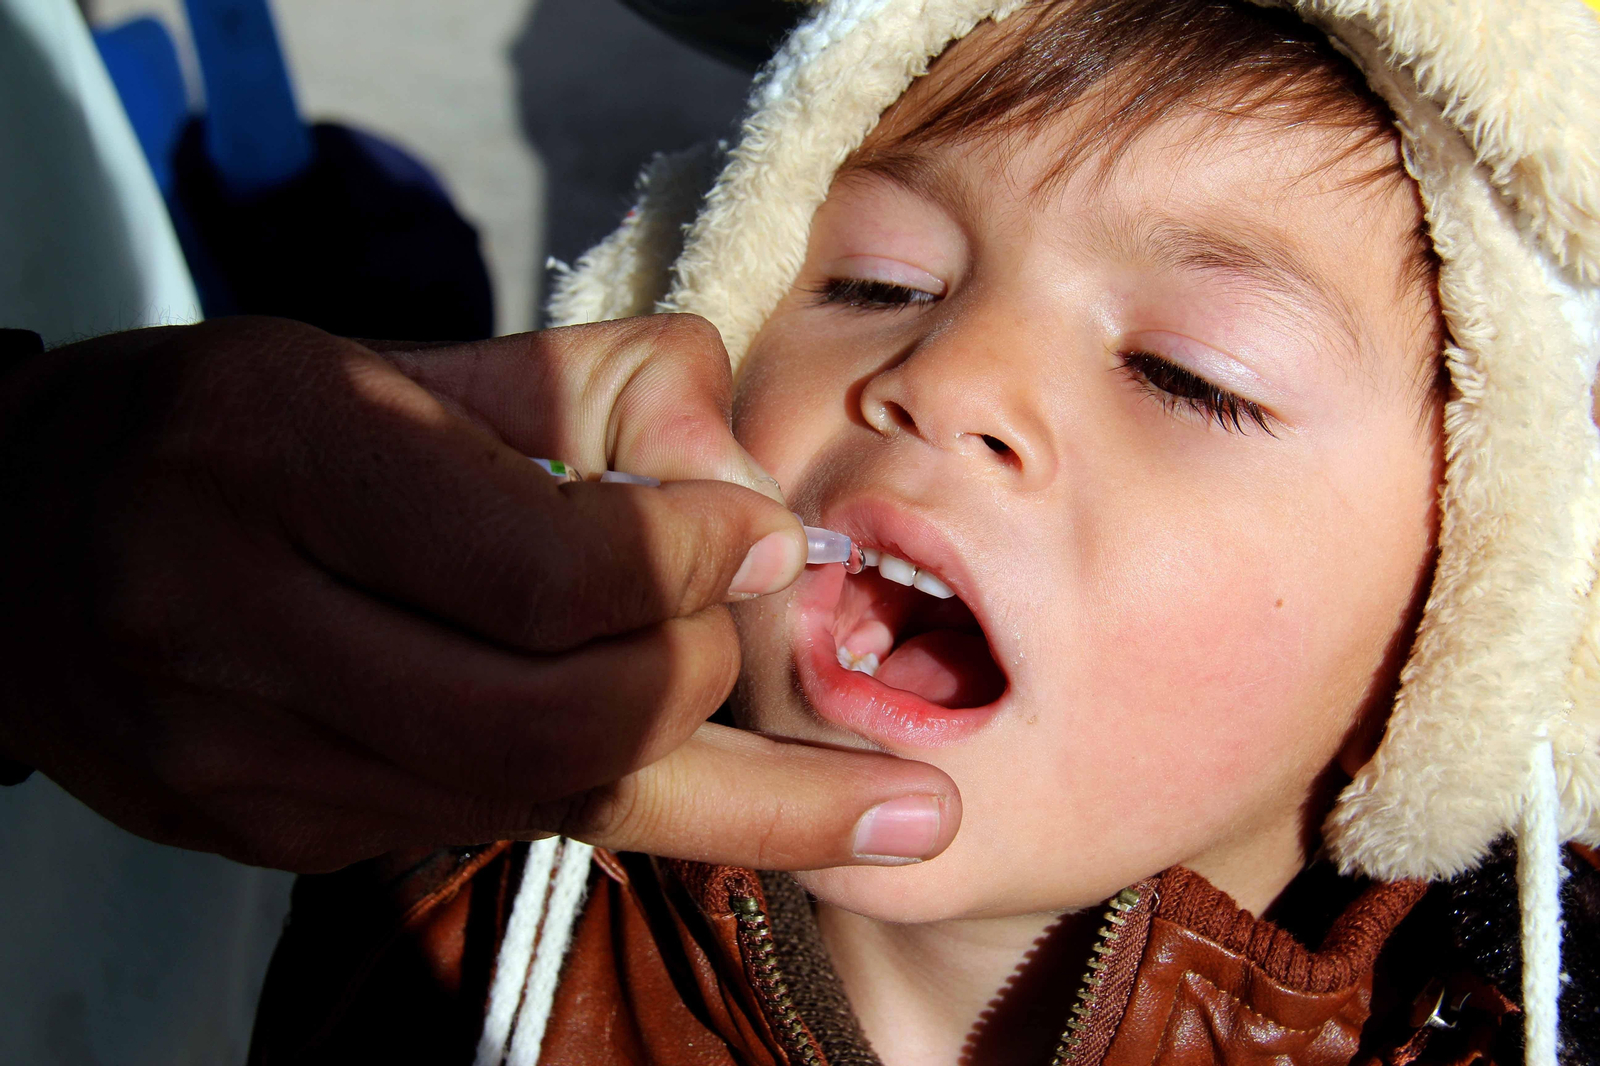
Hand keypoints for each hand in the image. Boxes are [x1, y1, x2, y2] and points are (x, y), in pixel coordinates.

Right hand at [0, 315, 958, 871]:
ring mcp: (244, 760)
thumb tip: (747, 487)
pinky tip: (690, 769)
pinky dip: (617, 795)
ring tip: (860, 797)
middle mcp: (238, 624)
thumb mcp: (401, 361)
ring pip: (548, 804)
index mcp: (275, 454)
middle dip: (704, 679)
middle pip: (566, 723)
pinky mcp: (268, 833)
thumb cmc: (236, 424)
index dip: (693, 564)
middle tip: (749, 620)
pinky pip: (494, 825)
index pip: (551, 570)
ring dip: (724, 792)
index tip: (757, 534)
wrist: (20, 545)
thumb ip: (588, 394)